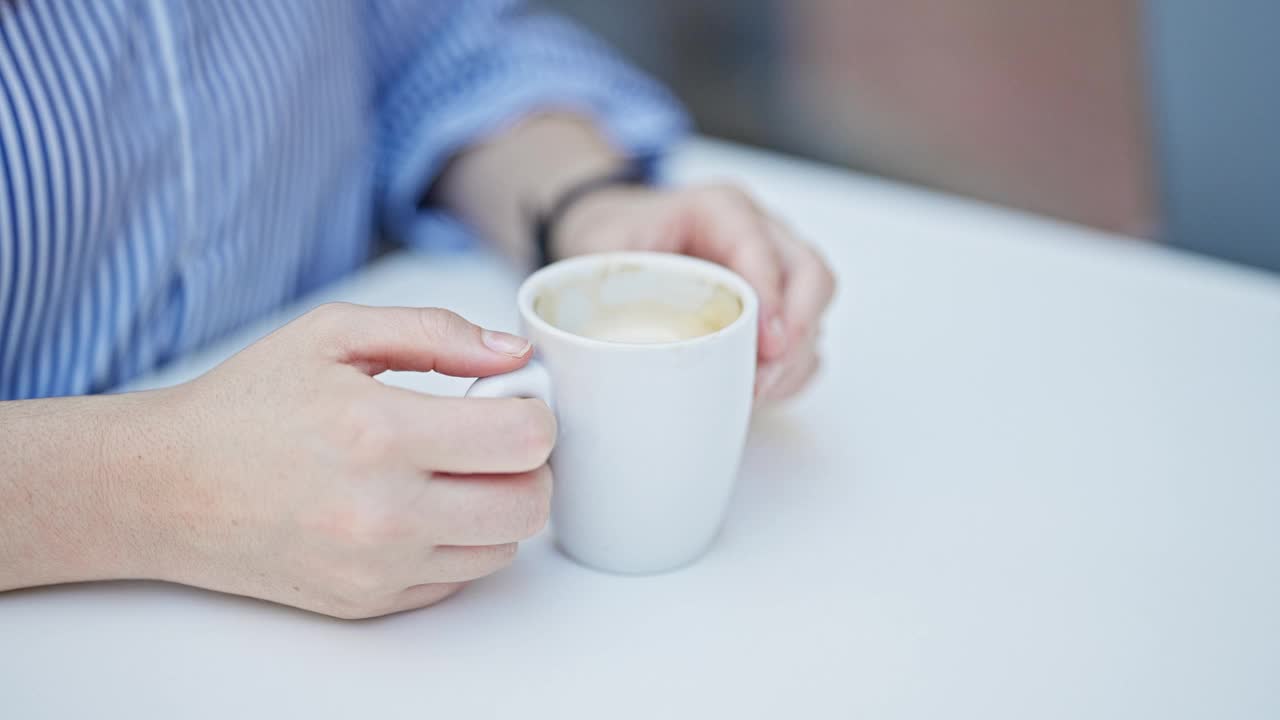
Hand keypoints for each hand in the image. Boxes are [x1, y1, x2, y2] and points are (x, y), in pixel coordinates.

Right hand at [144, 304, 555, 618]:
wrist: (166, 488)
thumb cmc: (247, 405)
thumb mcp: (333, 335)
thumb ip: (434, 333)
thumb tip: (513, 353)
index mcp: (380, 432)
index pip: (524, 438)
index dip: (535, 411)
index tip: (511, 399)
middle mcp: (384, 511)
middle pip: (530, 502)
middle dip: (532, 464)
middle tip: (497, 438)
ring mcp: (379, 566)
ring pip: (506, 546)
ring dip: (501, 504)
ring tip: (456, 471)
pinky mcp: (369, 601)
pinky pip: (461, 577)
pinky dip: (460, 542)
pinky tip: (422, 506)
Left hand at [553, 183, 835, 402]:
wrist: (616, 237)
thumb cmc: (613, 238)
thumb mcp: (601, 249)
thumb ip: (613, 284)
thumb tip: (613, 344)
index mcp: (719, 209)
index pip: (761, 247)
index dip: (772, 298)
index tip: (767, 346)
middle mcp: (760, 231)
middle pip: (811, 274)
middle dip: (796, 332)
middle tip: (764, 380)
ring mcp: (776, 267)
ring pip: (816, 307)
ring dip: (796, 357)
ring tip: (757, 394)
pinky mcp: (778, 303)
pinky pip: (806, 336)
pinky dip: (793, 368)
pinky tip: (762, 391)